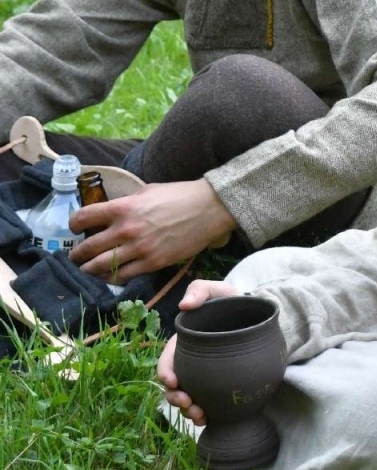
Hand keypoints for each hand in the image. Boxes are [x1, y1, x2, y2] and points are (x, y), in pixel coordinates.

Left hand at [70, 179, 234, 280]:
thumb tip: (113, 211)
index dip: (73, 223)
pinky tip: (109, 276)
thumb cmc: (180, 195)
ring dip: (89, 270)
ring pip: (100, 266)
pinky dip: (111, 278)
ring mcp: (139, 249)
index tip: (74, 227)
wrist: (209, 209)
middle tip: (75, 257)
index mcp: (123, 208)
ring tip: (87, 270)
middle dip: (77, 254)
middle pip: (87, 248)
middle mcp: (126, 230)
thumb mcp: (148, 191)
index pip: (83, 217)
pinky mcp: (152, 263)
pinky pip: (123, 276)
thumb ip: (128, 202)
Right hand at [157, 279, 243, 424]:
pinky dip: (203, 413)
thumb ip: (200, 290)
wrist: (255, 315)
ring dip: (188, 410)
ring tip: (199, 416)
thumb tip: (184, 305)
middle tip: (189, 403)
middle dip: (176, 398)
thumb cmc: (230, 302)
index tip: (174, 381)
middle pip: (173, 386)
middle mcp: (188, 363)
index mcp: (183, 345)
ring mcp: (201, 375)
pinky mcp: (216, 384)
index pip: (166, 362)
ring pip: (186, 398)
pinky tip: (208, 419)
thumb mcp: (216, 291)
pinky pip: (205, 403)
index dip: (165, 373)